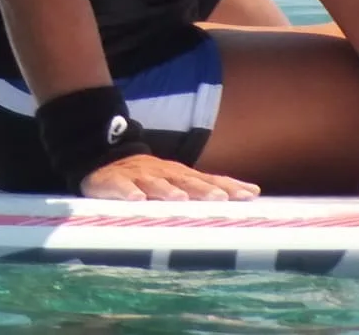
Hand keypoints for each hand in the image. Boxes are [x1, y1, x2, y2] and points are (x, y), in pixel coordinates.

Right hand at [80, 153, 259, 201]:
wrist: (107, 158)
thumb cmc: (150, 176)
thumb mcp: (178, 179)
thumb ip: (204, 187)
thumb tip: (246, 195)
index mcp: (181, 174)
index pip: (210, 180)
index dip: (230, 186)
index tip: (251, 194)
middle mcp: (164, 173)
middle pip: (186, 181)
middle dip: (203, 189)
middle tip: (220, 198)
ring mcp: (140, 176)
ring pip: (155, 183)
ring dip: (168, 191)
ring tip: (180, 200)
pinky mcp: (115, 182)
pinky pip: (122, 187)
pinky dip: (129, 192)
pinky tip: (137, 200)